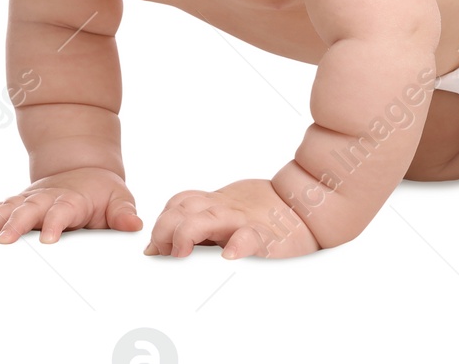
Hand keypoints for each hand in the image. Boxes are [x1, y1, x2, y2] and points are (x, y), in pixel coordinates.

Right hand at [0, 167, 143, 244]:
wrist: (83, 167)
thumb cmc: (101, 190)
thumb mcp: (119, 197)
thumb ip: (123, 212)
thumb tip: (134, 225)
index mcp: (70, 198)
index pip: (62, 211)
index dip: (55, 223)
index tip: (47, 239)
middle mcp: (45, 197)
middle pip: (27, 209)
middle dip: (13, 224)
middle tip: (1, 240)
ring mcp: (28, 200)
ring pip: (4, 208)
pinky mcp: (16, 204)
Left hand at [144, 179, 320, 259]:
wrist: (307, 210)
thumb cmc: (262, 220)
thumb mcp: (225, 219)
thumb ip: (192, 228)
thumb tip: (152, 251)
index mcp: (214, 206)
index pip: (178, 204)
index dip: (161, 224)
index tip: (153, 250)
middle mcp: (224, 211)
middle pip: (183, 209)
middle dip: (165, 229)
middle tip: (165, 252)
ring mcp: (243, 222)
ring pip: (206, 218)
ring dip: (188, 233)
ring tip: (182, 252)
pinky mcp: (264, 237)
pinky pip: (249, 238)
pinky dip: (238, 244)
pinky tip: (229, 255)